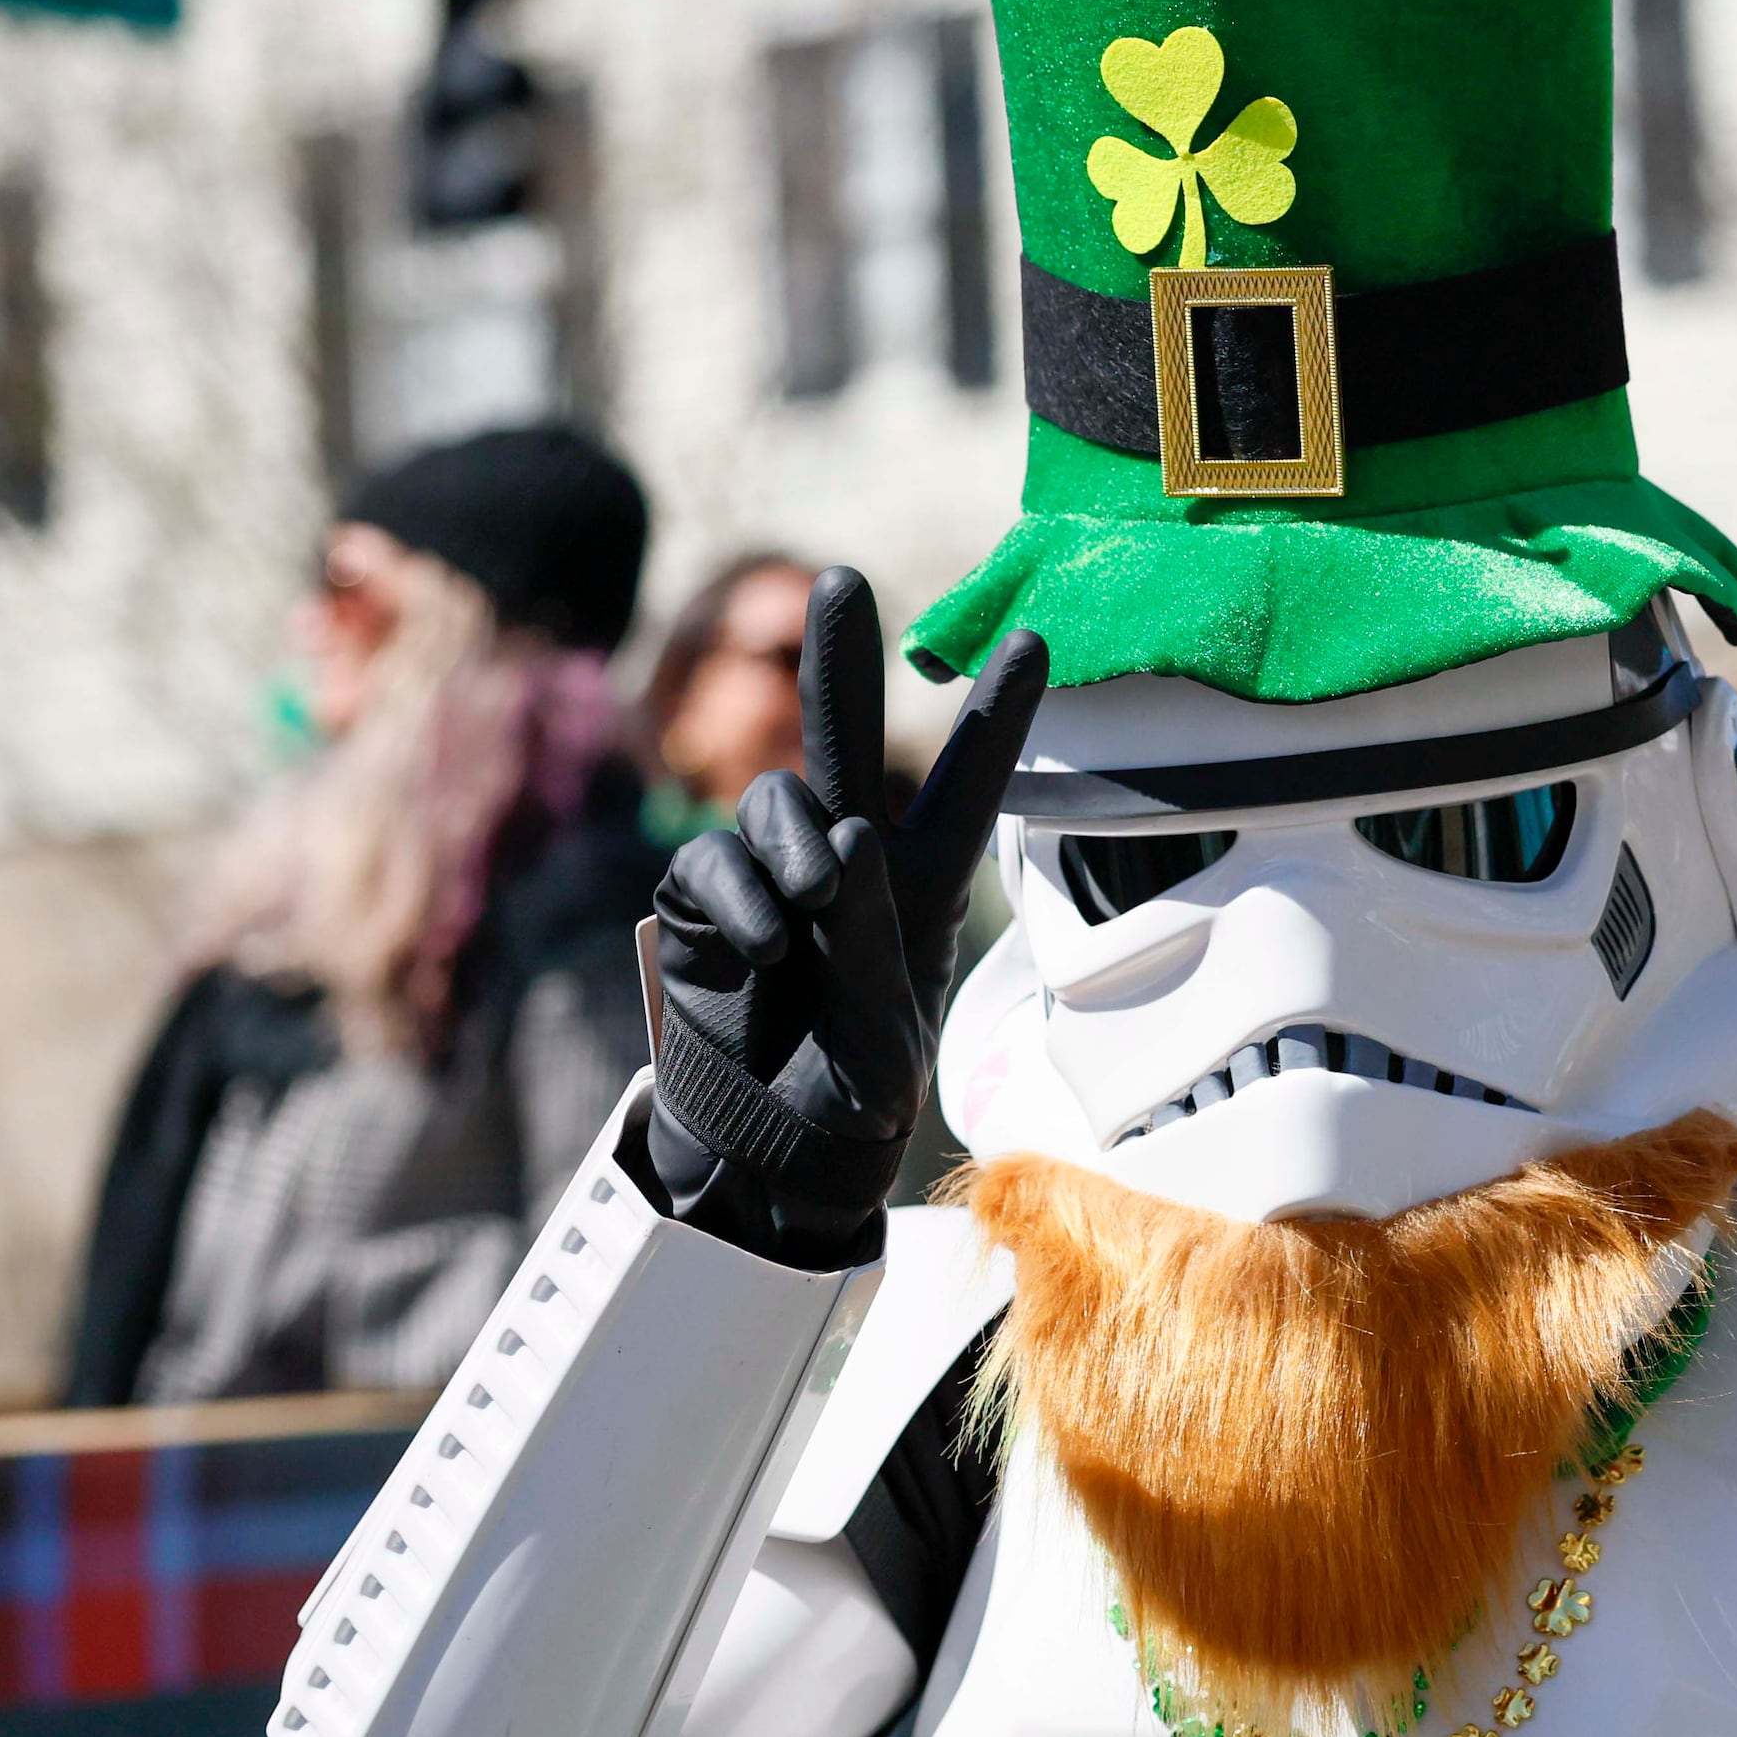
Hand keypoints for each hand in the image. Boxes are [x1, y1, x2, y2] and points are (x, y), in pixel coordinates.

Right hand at [647, 573, 1046, 1268]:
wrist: (762, 1158)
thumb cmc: (847, 1103)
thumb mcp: (885, 1035)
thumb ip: (870, 933)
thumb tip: (842, 832)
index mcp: (917, 890)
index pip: (964, 791)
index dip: (994, 717)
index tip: (1036, 638)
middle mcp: (843, 865)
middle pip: (844, 738)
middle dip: (842, 656)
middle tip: (842, 578)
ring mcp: (768, 878)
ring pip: (777, 800)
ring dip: (794, 844)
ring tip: (810, 915)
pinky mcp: (700, 904)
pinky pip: (714, 861)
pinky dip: (738, 895)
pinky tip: (761, 943)